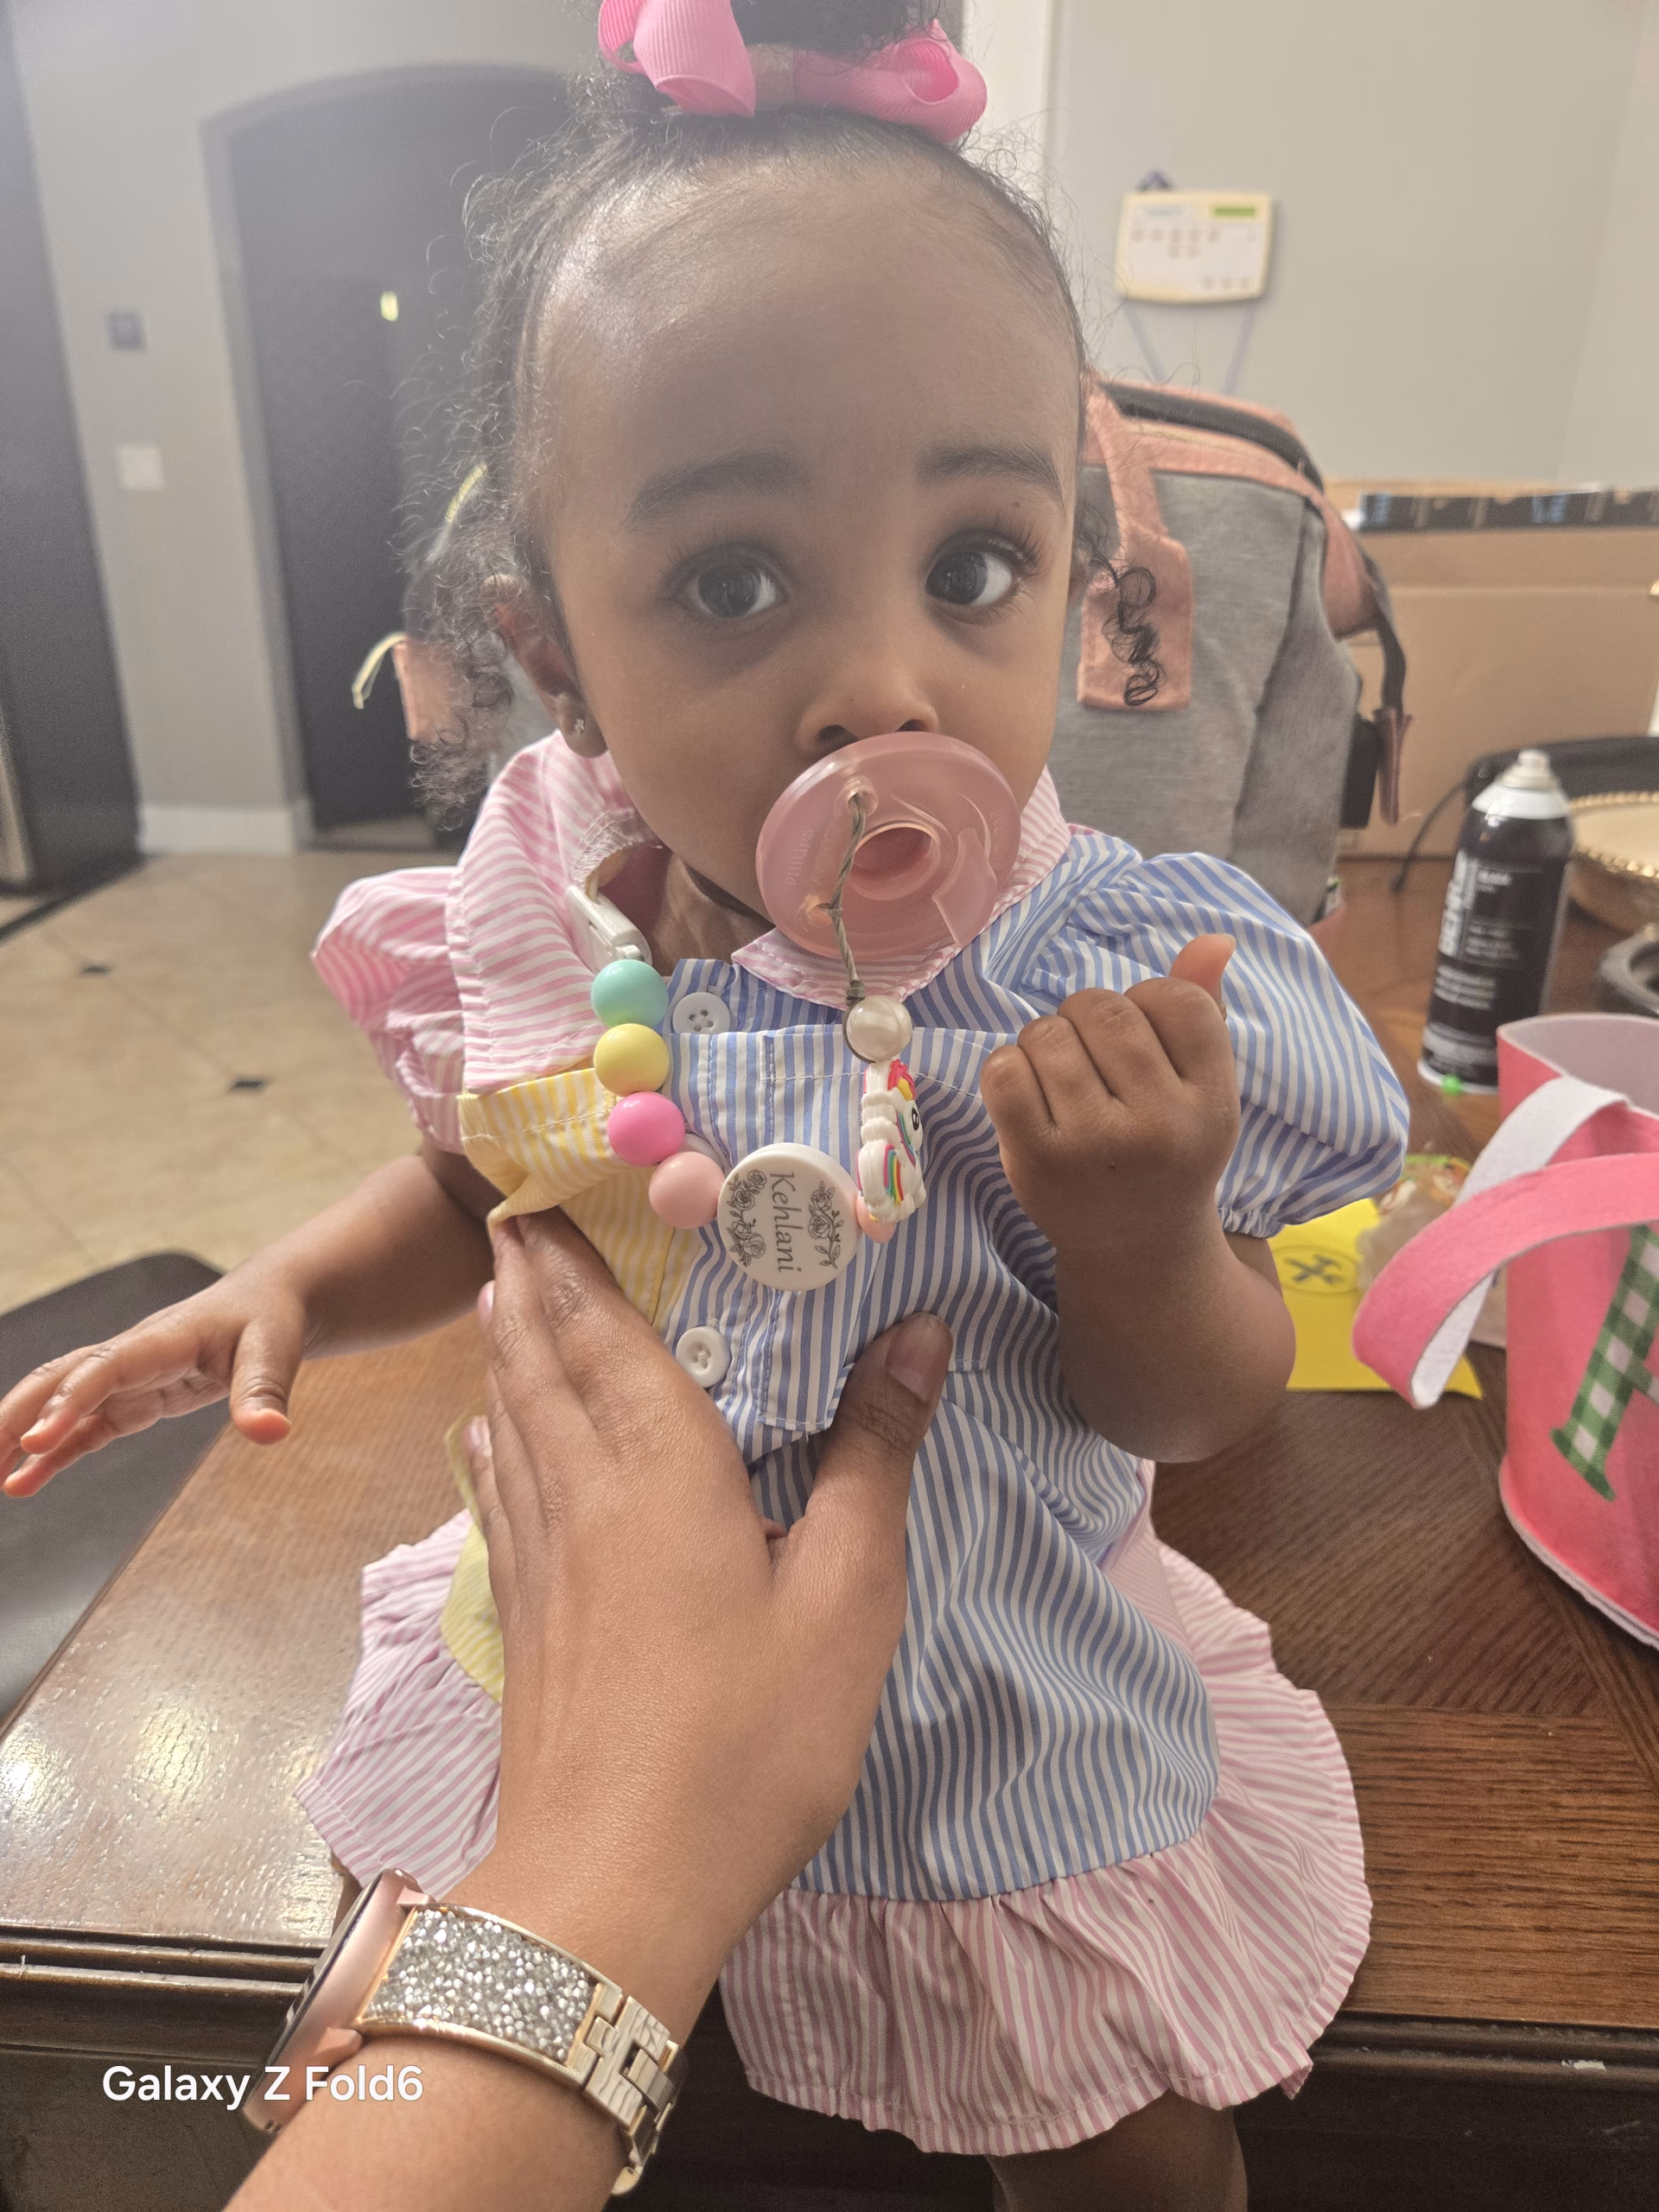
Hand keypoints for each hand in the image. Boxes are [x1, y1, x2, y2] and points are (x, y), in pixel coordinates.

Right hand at [0, 1268, 302, 1494]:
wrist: (265, 1301)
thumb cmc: (268, 1320)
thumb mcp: (277, 1350)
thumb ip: (266, 1391)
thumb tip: (271, 1433)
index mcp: (163, 1339)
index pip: (105, 1368)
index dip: (69, 1402)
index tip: (36, 1442)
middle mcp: (133, 1355)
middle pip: (61, 1378)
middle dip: (17, 1415)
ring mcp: (128, 1377)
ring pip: (60, 1400)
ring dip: (20, 1434)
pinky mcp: (133, 1399)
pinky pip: (85, 1427)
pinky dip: (54, 1453)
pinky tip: (24, 1482)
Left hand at [452, 1209, 952, 2039]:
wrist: (611, 1887)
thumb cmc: (747, 1741)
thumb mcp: (847, 1598)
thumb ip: (874, 1458)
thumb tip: (916, 1335)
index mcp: (660, 1468)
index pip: (606, 1334)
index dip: (574, 1263)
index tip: (544, 1196)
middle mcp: (583, 1493)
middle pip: (542, 1364)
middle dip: (528, 1286)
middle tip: (513, 1222)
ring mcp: (540, 1559)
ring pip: (510, 1423)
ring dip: (505, 1351)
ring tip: (501, 1302)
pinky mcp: (524, 1618)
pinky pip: (497, 1491)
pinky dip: (490, 1439)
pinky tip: (482, 1436)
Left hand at [979, 934, 1238, 1259]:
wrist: (1136, 1248)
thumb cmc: (1169, 1149)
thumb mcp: (1202, 1088)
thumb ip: (1205, 1008)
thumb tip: (1214, 938)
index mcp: (1211, 1103)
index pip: (1176, 999)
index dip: (1149, 1002)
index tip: (1145, 1041)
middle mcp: (1159, 1127)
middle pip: (1105, 1009)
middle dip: (1089, 1016)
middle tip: (1094, 1056)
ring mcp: (1094, 1147)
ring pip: (1049, 1033)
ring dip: (1047, 1040)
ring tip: (1063, 1075)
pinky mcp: (1036, 1163)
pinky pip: (1004, 1071)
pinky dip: (1008, 1066)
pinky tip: (1028, 1092)